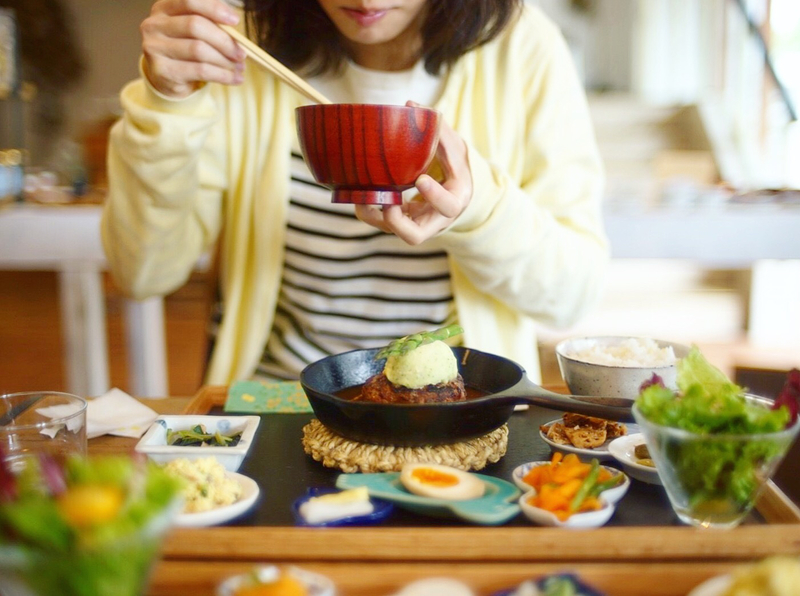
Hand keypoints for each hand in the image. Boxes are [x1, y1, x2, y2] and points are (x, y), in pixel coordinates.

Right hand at [141, 0, 245, 98]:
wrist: (167, 78)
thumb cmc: (185, 49)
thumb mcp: (194, 32)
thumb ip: (210, 24)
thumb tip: (235, 29)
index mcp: (163, 8)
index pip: (189, 1)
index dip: (214, 9)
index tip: (235, 21)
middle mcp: (154, 25)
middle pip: (195, 26)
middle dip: (224, 41)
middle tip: (241, 53)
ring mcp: (154, 47)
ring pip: (198, 50)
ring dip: (225, 61)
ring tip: (239, 68)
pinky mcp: (161, 70)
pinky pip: (200, 71)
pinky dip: (222, 75)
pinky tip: (234, 79)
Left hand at [355, 105, 472, 244]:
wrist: (454, 191)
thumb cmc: (455, 168)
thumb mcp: (455, 148)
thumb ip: (439, 129)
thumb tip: (410, 105)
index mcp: (455, 200)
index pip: (448, 206)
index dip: (434, 196)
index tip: (420, 179)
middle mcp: (435, 220)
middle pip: (414, 237)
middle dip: (396, 222)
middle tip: (387, 203)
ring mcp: (416, 224)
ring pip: (392, 233)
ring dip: (374, 217)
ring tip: (361, 196)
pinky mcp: (402, 223)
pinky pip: (383, 224)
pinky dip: (369, 211)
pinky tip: (359, 193)